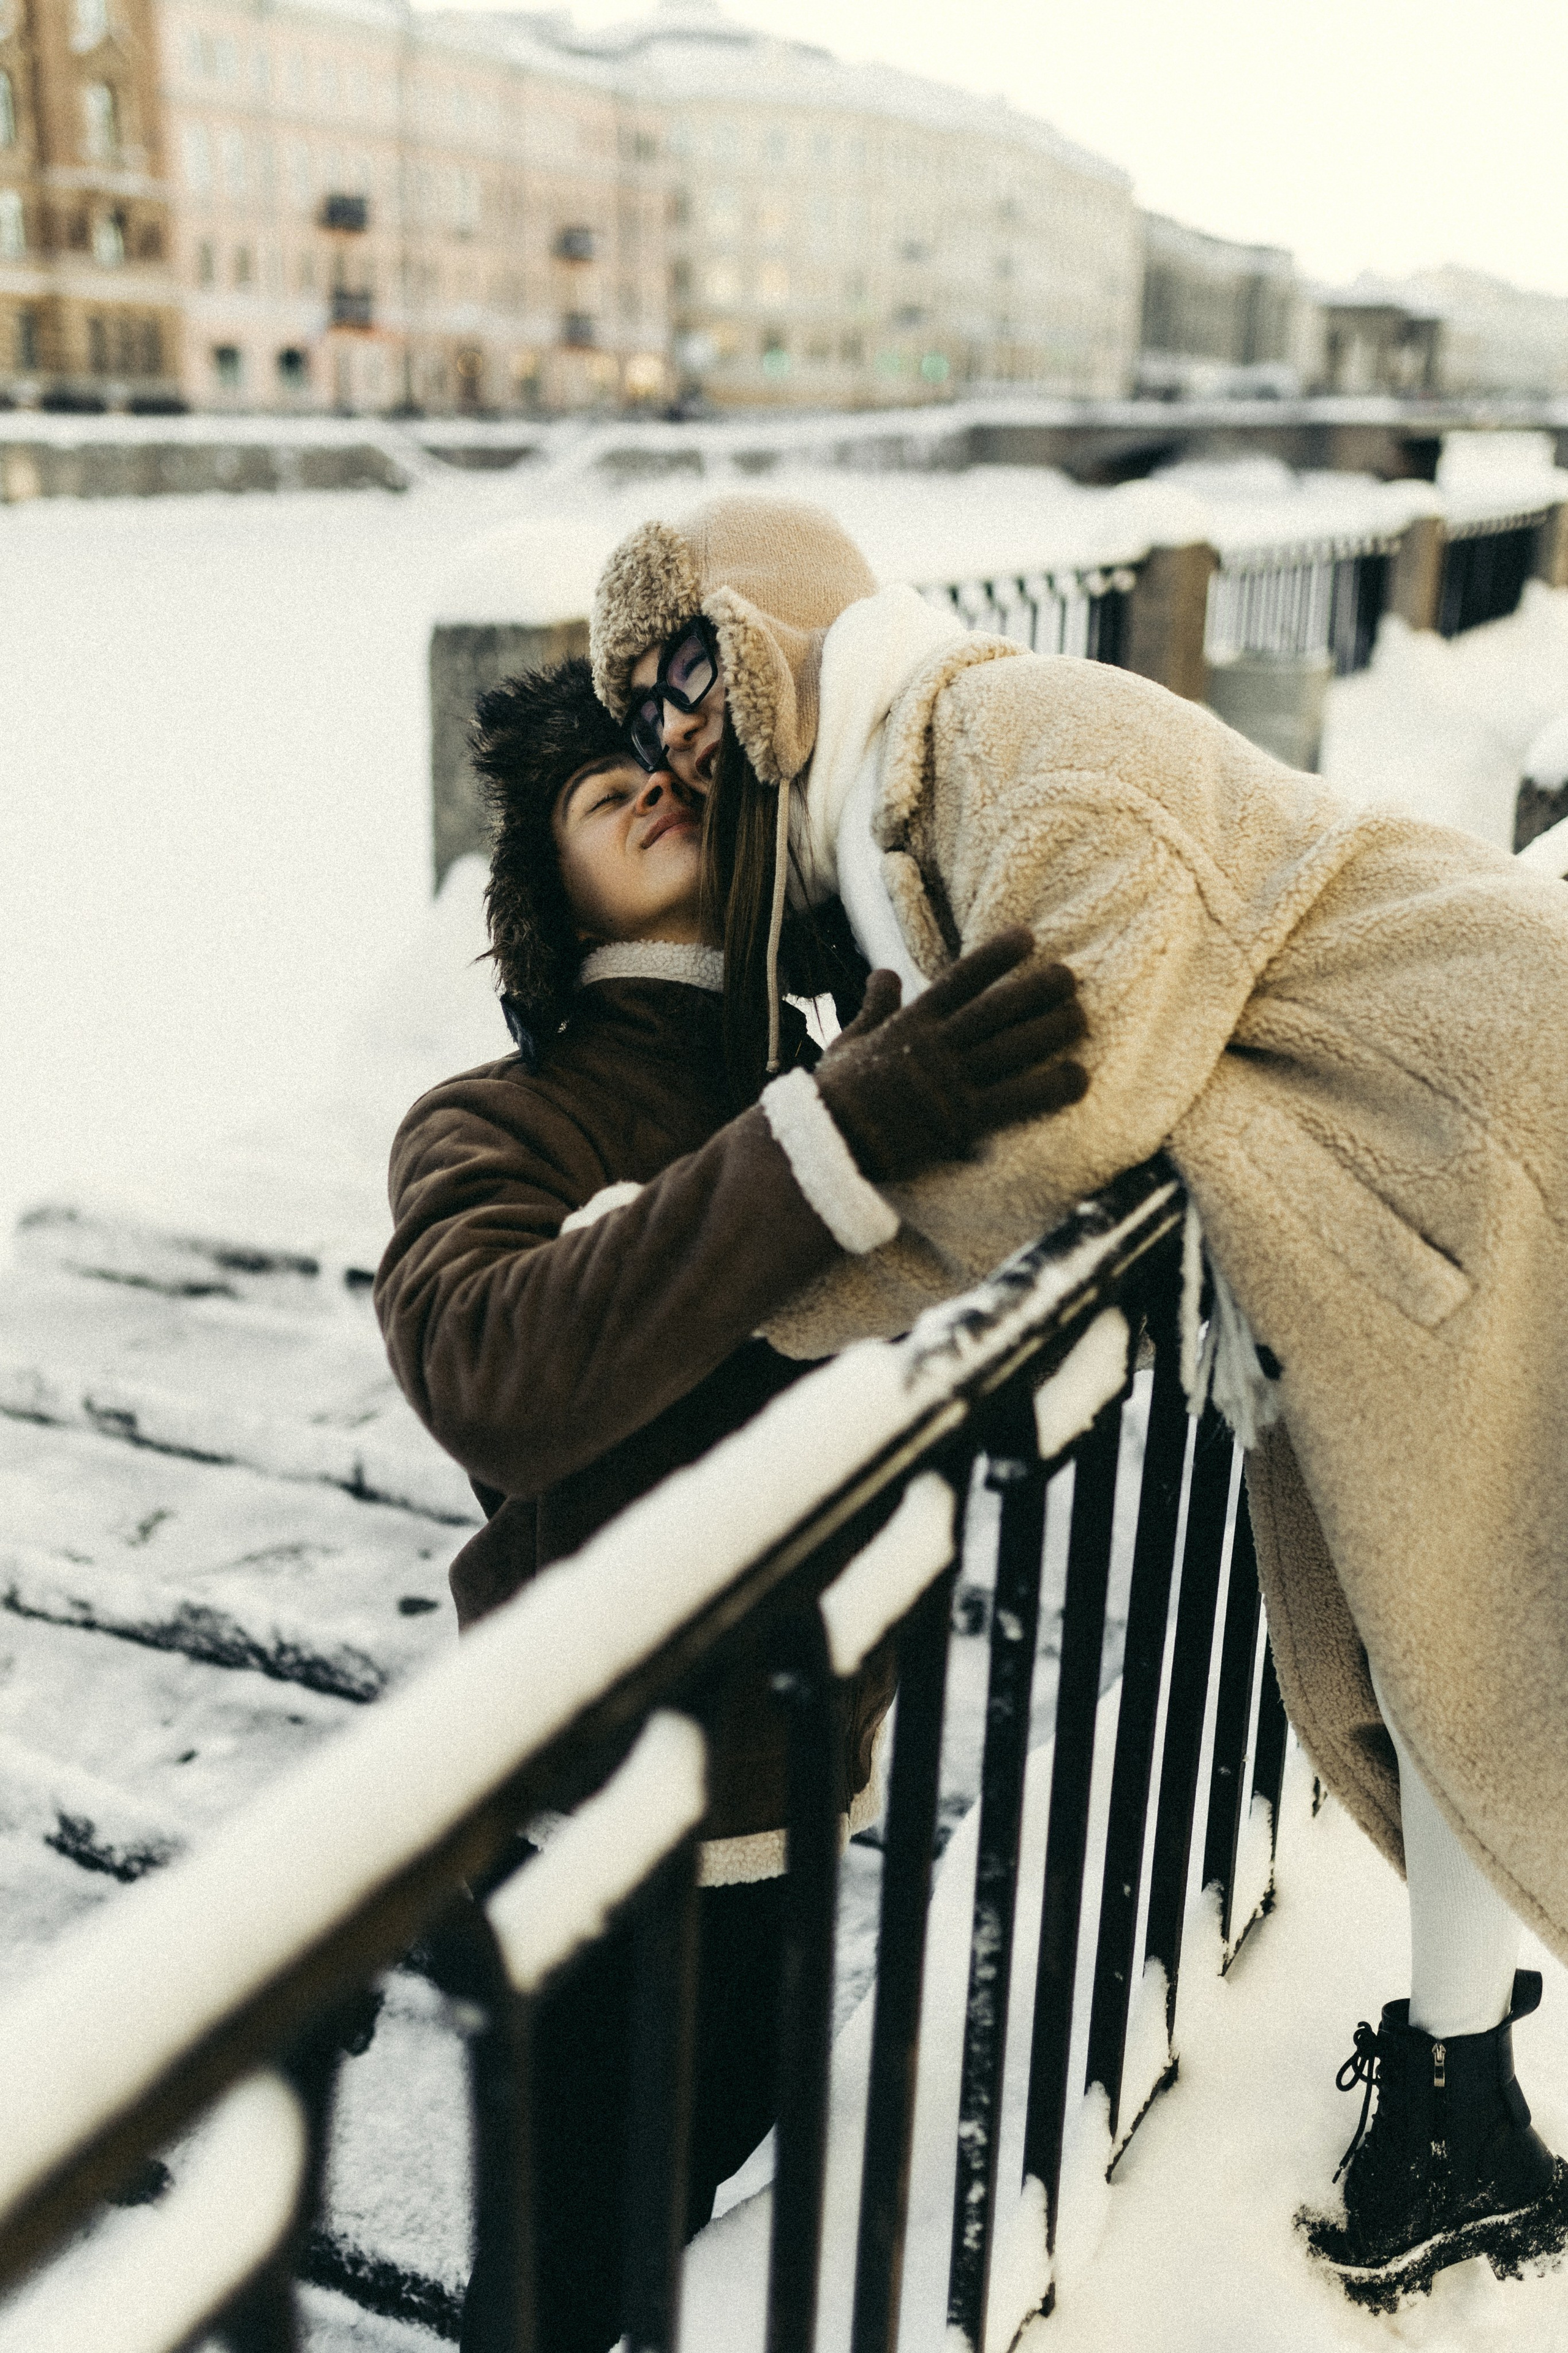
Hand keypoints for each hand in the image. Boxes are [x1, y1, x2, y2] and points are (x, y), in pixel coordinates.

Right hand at [814, 927, 1087, 1183]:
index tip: (1028, 937)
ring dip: (1051, 1030)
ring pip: (1012, 1048)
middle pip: (998, 1010)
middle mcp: (936, 1046)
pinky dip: (1050, 1088)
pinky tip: (1080, 1078)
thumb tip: (883, 973)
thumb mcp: (848, 1040)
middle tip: (1070, 976)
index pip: (961, 980)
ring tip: (1082, 1016)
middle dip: (1037, 990)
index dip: (996, 956)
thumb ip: (873, 1006)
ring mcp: (951, 1083)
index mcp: (911, 1024)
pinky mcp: (962, 1121)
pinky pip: (1015, 1100)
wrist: (826, 1144)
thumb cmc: (834, 1095)